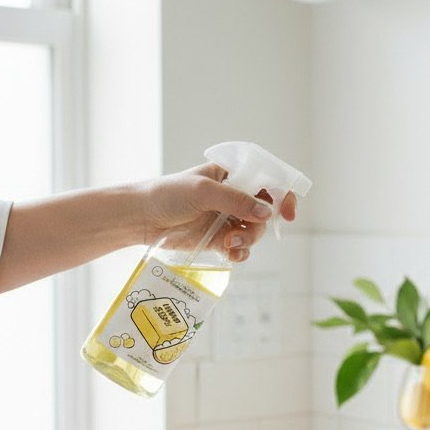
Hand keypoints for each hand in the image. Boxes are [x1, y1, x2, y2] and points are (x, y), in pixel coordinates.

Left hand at [137, 163, 297, 262]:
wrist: (141, 218)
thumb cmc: (167, 194)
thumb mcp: (203, 192)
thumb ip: (236, 200)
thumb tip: (267, 212)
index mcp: (231, 175)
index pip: (267, 180)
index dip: (283, 195)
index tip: (288, 213)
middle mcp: (233, 195)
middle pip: (265, 211)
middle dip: (258, 225)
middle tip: (242, 233)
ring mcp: (227, 217)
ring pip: (254, 231)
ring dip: (247, 240)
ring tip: (229, 244)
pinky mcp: (218, 238)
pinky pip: (240, 248)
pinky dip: (239, 253)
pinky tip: (230, 255)